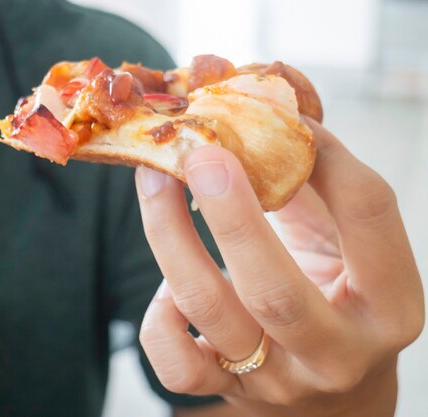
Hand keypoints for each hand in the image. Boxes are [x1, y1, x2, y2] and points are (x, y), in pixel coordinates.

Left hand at [135, 119, 423, 416]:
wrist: (335, 396)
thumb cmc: (340, 299)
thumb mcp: (347, 246)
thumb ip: (316, 187)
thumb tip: (266, 108)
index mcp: (389, 305)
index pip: (368, 216)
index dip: (326, 155)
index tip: (281, 115)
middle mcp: (335, 353)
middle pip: (274, 290)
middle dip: (231, 214)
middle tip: (200, 152)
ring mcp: (275, 380)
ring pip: (210, 311)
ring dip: (171, 235)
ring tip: (155, 179)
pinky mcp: (227, 391)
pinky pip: (176, 365)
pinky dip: (159, 317)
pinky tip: (168, 286)